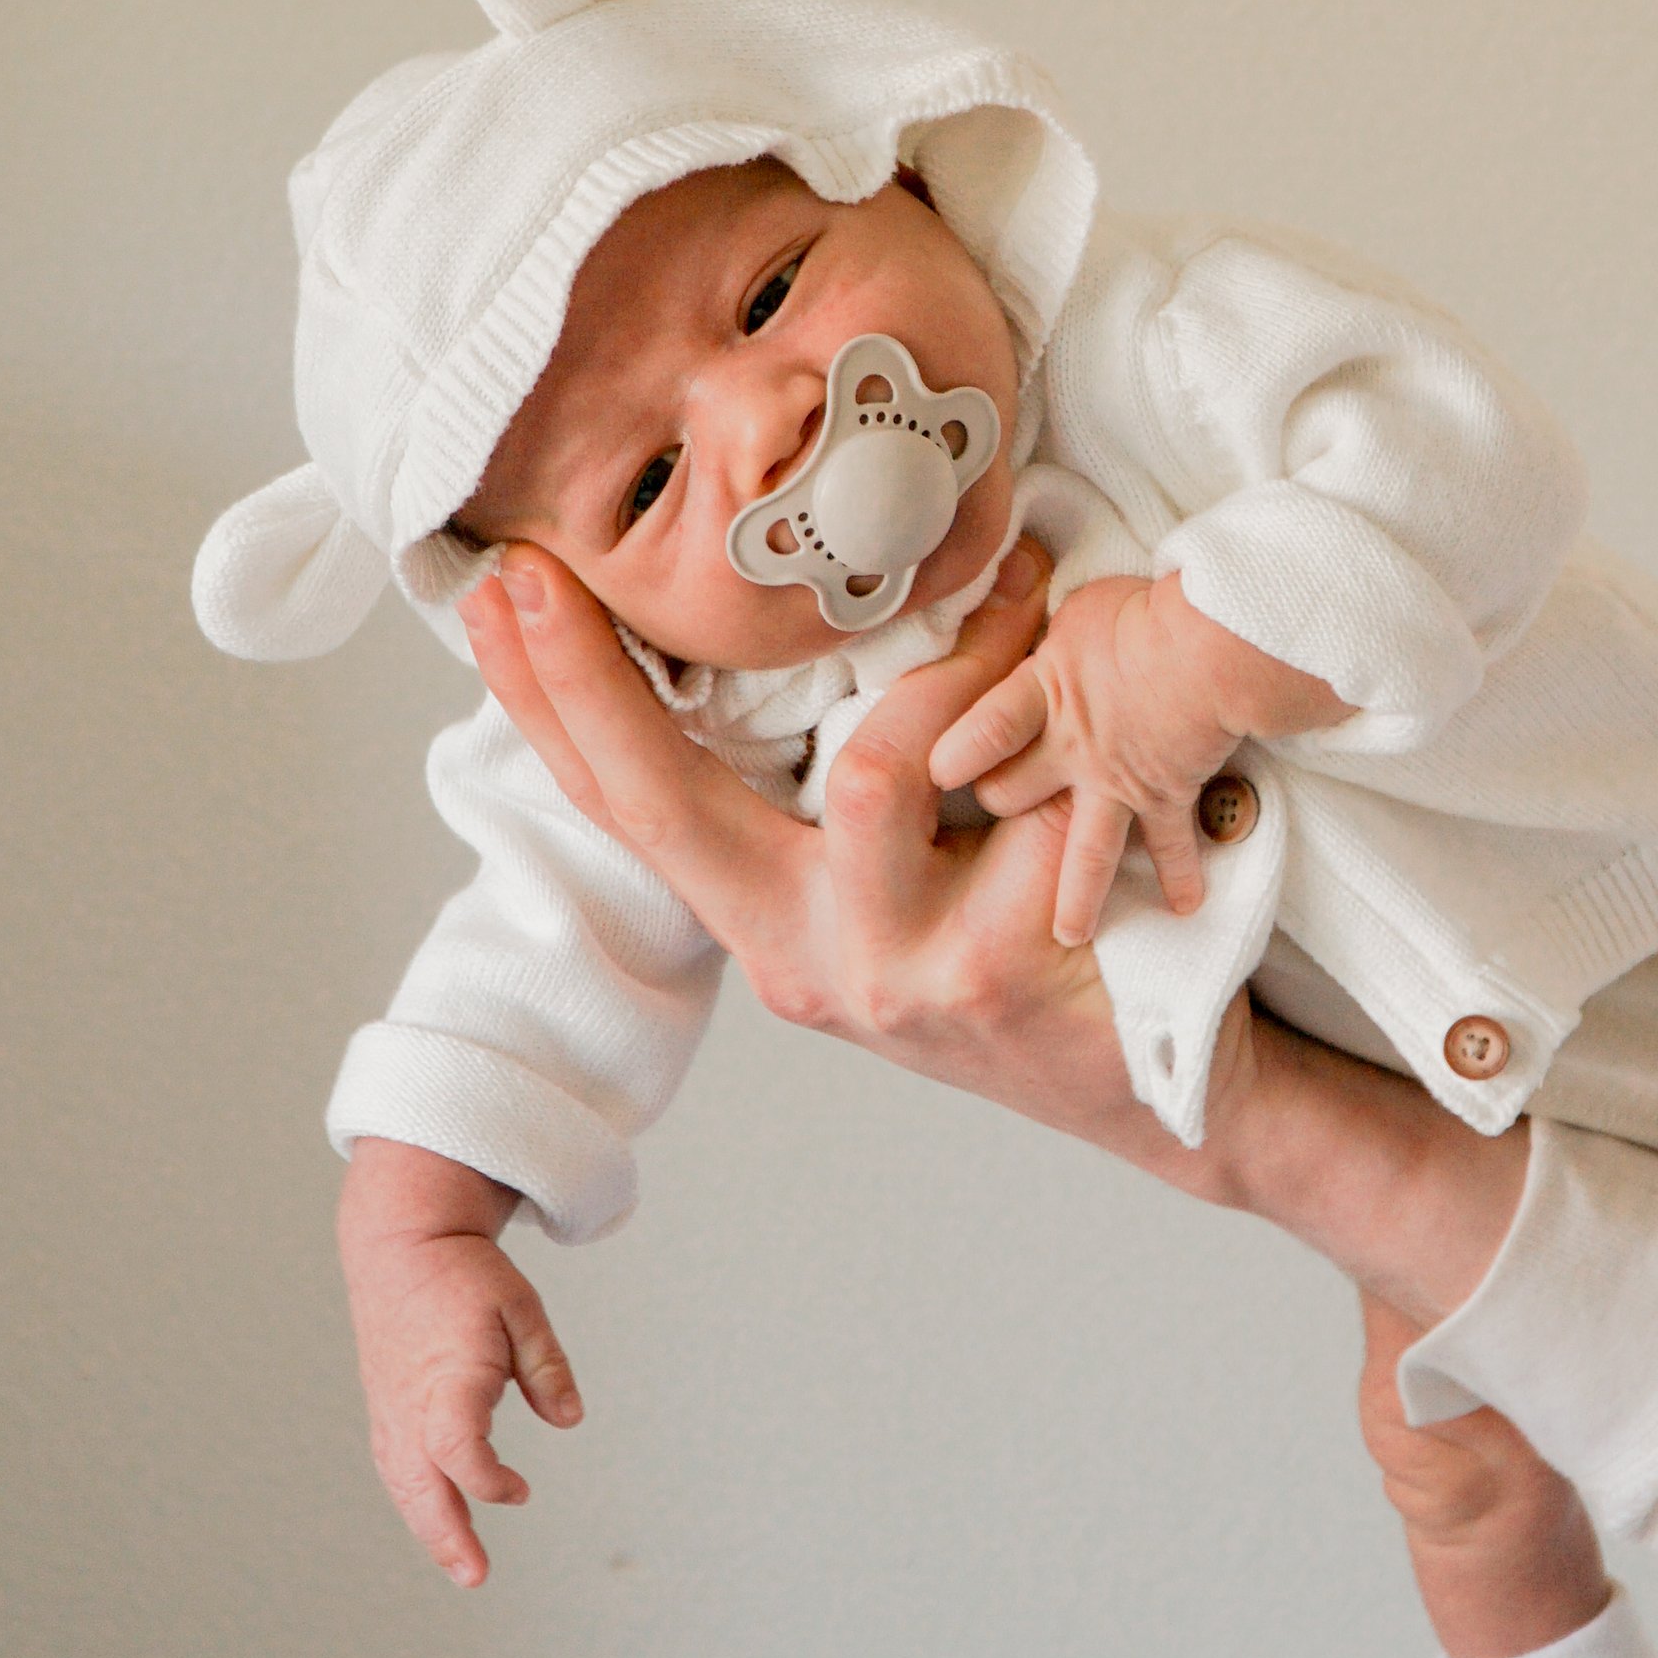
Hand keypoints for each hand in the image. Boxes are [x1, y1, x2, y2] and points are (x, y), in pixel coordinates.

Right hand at [338, 1137, 583, 1585]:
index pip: (460, 1454)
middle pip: (421, 1487)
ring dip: (430, 1528)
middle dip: (447, 1538)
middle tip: (476, 1577)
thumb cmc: (464, 1274)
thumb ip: (546, 1367)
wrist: (400, 1243)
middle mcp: (409, 1404)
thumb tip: (570, 1420)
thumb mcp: (521, 1308)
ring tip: (463, 1565)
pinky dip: (415, 1499)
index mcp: (445, 1379)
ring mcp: (390, 1408)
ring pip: (403, 1484)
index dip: (491, 1483)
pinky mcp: (384, 1407)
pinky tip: (438, 1520)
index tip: (523, 1490)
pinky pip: (395, 1467)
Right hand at [462, 539, 1195, 1160]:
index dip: (553, 704)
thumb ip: (843, 780)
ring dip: (956, 661)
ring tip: (1020, 583)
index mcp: (774, 924)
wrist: (1162, 1083)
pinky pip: (1018, 803)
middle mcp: (808, 960)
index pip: (632, 806)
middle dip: (597, 684)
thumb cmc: (1036, 940)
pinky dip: (1061, 721)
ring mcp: (892, 975)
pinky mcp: (992, 969)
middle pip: (676, 805)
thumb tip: (798, 611)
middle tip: (543, 574)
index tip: (495, 595)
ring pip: (872, 775)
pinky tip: (1095, 668)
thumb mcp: (914, 871)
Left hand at [928, 571, 1345, 945]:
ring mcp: (1114, 781)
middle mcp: (1067, 749)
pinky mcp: (1164, 795)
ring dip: (1075, 893)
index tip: (932, 770)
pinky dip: (1181, 874)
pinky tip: (1186, 905)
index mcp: (1039, 695)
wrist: (1212, 649)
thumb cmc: (1146, 615)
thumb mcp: (1079, 606)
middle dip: (998, 801)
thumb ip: (1043, 620)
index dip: (951, 752)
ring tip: (1068, 933)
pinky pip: (1170, 845)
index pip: (977, 732)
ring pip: (1082, 850)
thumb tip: (1016, 585)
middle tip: (991, 808)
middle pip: (1009, 794)